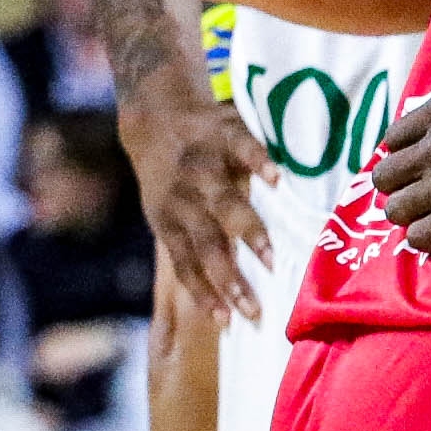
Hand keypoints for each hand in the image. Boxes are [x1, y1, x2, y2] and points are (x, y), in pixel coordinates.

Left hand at [121, 76, 278, 329]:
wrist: (153, 107)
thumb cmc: (170, 174)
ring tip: (271, 259)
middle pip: (206, 244)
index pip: (185, 265)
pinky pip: (242, 148)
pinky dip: (258, 163)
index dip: (205, 294)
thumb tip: (229, 290)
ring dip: (248, 232)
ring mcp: (202, 164)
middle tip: (256, 308)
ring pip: (225, 202)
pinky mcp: (222, 132)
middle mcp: (182, 196)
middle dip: (230, 278)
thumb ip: (196, 241)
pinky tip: (277, 181)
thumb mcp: (167, 208)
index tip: (229, 323)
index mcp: (167, 219)